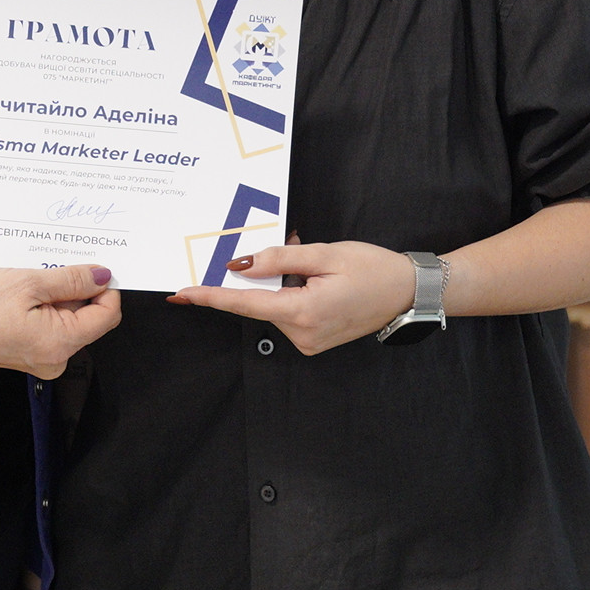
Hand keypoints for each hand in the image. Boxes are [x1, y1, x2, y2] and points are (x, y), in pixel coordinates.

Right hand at [0, 265, 120, 378]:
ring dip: (57, 296)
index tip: (90, 268)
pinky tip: (23, 294)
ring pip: (69, 320)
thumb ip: (72, 280)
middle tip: (48, 271)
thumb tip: (102, 276)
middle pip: (89, 318)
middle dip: (77, 290)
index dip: (105, 287)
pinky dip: (44, 306)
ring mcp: (42, 359)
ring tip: (29, 282)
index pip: (108, 315)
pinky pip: (51, 326)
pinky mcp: (29, 353)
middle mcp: (56, 358)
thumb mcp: (29, 282)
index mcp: (61, 343)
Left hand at [167, 241, 413, 354]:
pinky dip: (291, 292)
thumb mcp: (325, 254)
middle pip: (260, 301)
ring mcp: (309, 342)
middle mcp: (302, 335)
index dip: (210, 296)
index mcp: (303, 312)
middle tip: (292, 247)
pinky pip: (288, 312)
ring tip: (314, 263)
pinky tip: (316, 278)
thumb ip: (279, 260)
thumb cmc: (373, 268)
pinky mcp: (314, 341)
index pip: (243, 304)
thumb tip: (240, 266)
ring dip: (281, 282)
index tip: (181, 294)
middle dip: (263, 274)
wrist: (408, 293)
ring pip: (274, 306)